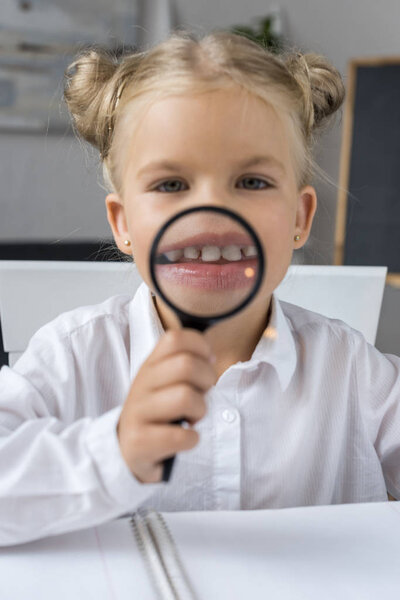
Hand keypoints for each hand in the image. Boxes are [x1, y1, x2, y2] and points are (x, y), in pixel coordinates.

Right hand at [117, 328, 216, 482]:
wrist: (126, 451)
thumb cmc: (158, 414)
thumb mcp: (166, 383)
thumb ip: (186, 365)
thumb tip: (210, 358)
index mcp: (150, 365)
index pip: (175, 338)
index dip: (201, 348)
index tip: (207, 364)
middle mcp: (141, 384)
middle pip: (186, 365)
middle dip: (207, 381)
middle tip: (203, 395)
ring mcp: (137, 412)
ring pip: (184, 397)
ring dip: (200, 411)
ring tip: (193, 418)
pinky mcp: (138, 441)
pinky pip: (180, 435)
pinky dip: (192, 439)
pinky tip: (185, 439)